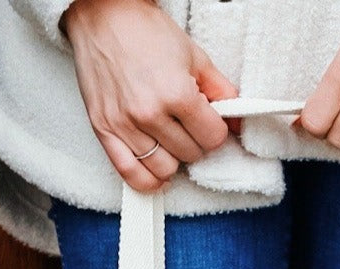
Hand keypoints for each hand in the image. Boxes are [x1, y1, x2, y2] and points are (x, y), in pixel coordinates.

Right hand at [62, 0, 236, 191]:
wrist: (103, 16)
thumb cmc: (145, 32)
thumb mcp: (194, 55)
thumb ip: (221, 91)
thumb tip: (237, 121)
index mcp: (176, 93)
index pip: (212, 138)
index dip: (215, 131)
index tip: (209, 122)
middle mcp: (150, 113)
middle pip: (190, 155)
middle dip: (195, 142)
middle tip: (187, 125)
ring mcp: (125, 125)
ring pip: (164, 169)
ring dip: (173, 159)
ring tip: (170, 141)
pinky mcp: (104, 131)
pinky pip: (130, 175)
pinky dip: (148, 181)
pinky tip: (157, 174)